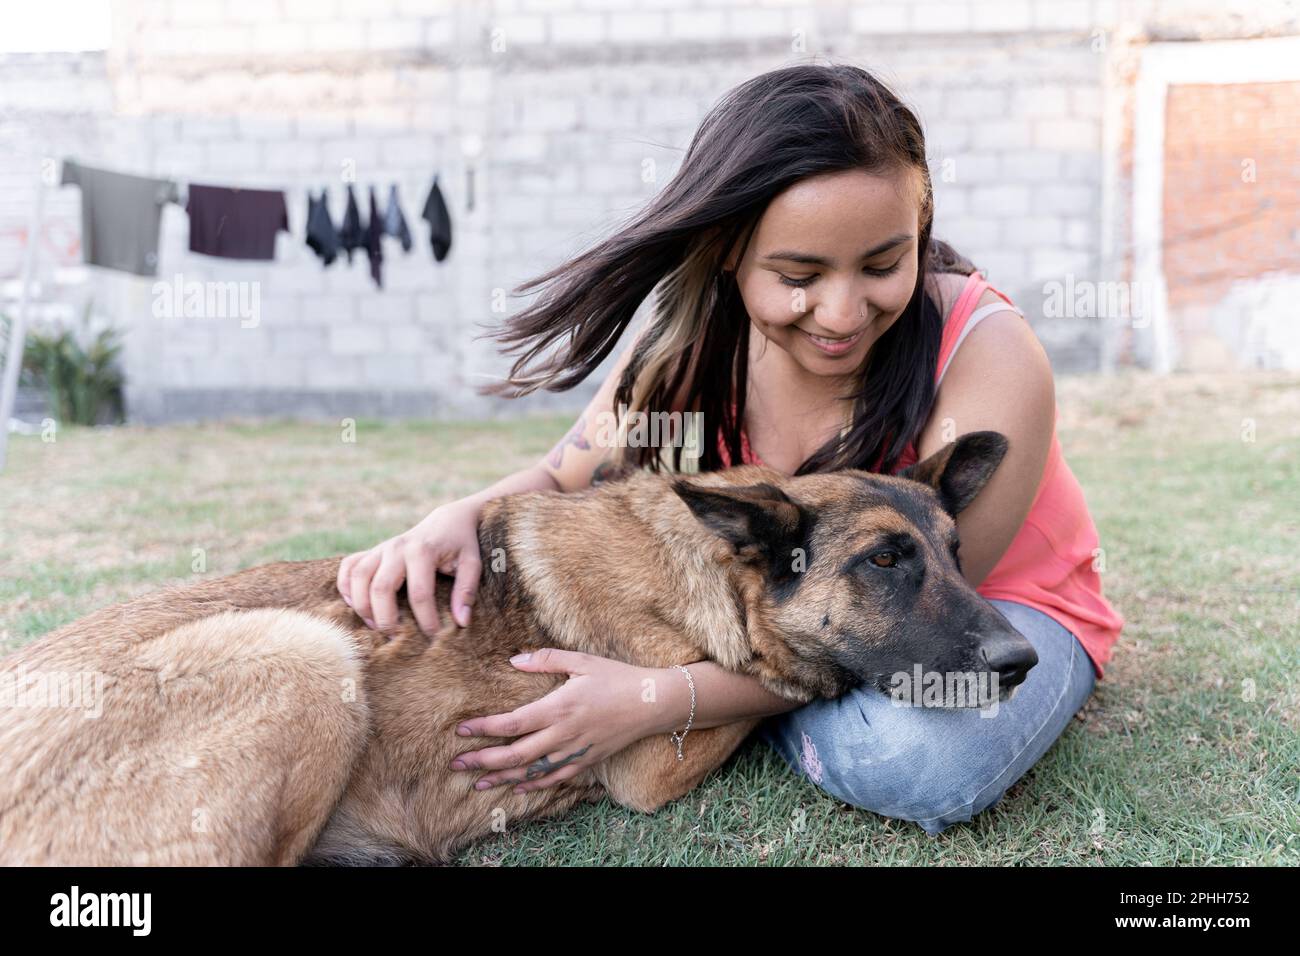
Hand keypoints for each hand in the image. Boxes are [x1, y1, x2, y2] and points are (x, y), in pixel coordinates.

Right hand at [336, 498, 482, 635]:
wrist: (447, 520)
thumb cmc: (461, 544)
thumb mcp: (472, 563)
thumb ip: (466, 591)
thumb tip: (461, 622)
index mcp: (422, 551)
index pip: (420, 593)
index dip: (425, 619)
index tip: (434, 636)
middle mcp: (397, 548)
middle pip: (381, 588)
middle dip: (386, 618)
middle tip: (397, 638)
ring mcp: (381, 548)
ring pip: (358, 578)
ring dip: (362, 606)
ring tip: (375, 626)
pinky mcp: (372, 551)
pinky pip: (349, 566)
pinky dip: (346, 586)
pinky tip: (355, 604)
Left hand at [449, 648, 681, 794]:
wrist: (653, 703)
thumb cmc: (617, 678)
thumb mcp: (582, 660)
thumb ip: (546, 659)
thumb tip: (515, 660)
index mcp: (559, 707)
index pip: (513, 723)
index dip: (485, 729)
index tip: (461, 731)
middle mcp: (564, 734)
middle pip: (515, 754)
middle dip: (483, 760)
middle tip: (456, 764)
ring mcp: (575, 751)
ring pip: (532, 771)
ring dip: (502, 777)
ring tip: (477, 782)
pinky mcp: (587, 761)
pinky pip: (555, 778)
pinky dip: (534, 784)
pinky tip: (517, 787)